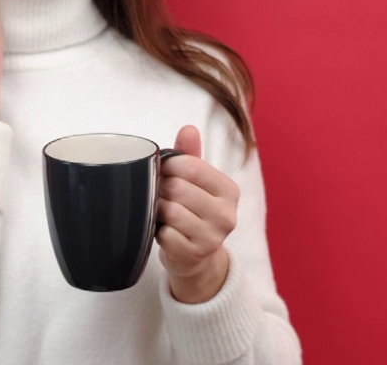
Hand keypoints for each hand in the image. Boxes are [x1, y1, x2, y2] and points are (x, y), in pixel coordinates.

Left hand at [156, 125, 238, 303]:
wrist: (196, 257)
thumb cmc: (193, 211)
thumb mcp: (196, 183)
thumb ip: (190, 155)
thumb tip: (188, 128)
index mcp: (229, 191)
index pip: (193, 167)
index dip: (169, 164)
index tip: (161, 168)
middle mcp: (227, 215)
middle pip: (178, 188)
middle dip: (160, 187)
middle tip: (157, 191)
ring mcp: (212, 238)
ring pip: (170, 211)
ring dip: (157, 208)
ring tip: (158, 208)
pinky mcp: (194, 255)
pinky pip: (165, 234)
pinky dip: (158, 230)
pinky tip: (162, 229)